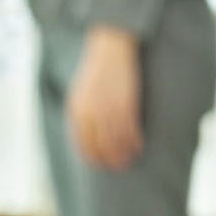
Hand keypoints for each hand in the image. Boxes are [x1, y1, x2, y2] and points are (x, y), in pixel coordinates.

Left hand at [66, 25, 143, 171]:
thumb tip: (86, 138)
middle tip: (117, 166)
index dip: (91, 157)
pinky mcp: (126, 104)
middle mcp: (91, 113)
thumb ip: (81, 115)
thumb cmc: (96, 72)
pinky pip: (130, 130)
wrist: (110, 48)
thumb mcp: (80, 94)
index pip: (82, 144)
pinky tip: (138, 146)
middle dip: (108, 159)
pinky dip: (134, 141)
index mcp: (76, 111)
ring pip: (116, 141)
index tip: (99, 164)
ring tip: (128, 160)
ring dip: (123, 153)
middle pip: (100, 146)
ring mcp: (109, 109)